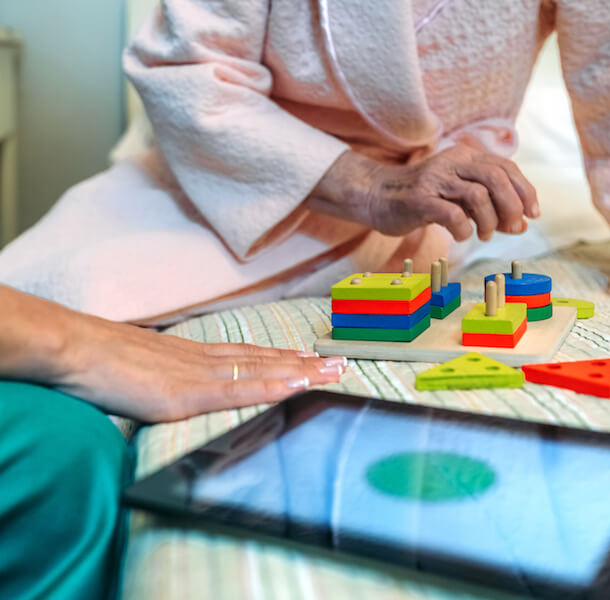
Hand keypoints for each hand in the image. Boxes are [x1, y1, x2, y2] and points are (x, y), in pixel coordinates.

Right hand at [0, 286, 344, 421]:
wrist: (73, 349)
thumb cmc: (102, 360)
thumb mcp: (146, 369)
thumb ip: (171, 378)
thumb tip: (181, 385)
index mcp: (195, 356)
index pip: (250, 356)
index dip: (284, 357)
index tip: (313, 357)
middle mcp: (205, 359)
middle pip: (265, 359)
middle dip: (306, 362)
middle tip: (343, 361)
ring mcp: (199, 374)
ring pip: (262, 370)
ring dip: (301, 371)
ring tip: (334, 371)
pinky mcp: (187, 393)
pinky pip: (239, 390)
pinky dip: (272, 387)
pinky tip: (297, 386)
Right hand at [308, 146, 538, 241]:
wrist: (378, 196)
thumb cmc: (424, 199)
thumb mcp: (461, 199)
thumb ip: (490, 208)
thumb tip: (521, 225)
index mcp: (466, 156)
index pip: (506, 167)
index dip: (525, 191)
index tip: (532, 215)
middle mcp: (453, 162)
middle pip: (496, 177)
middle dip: (512, 206)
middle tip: (512, 228)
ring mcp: (435, 179)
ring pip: (478, 195)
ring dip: (489, 221)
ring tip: (484, 235)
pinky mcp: (420, 199)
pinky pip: (453, 214)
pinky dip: (464, 229)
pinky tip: (462, 235)